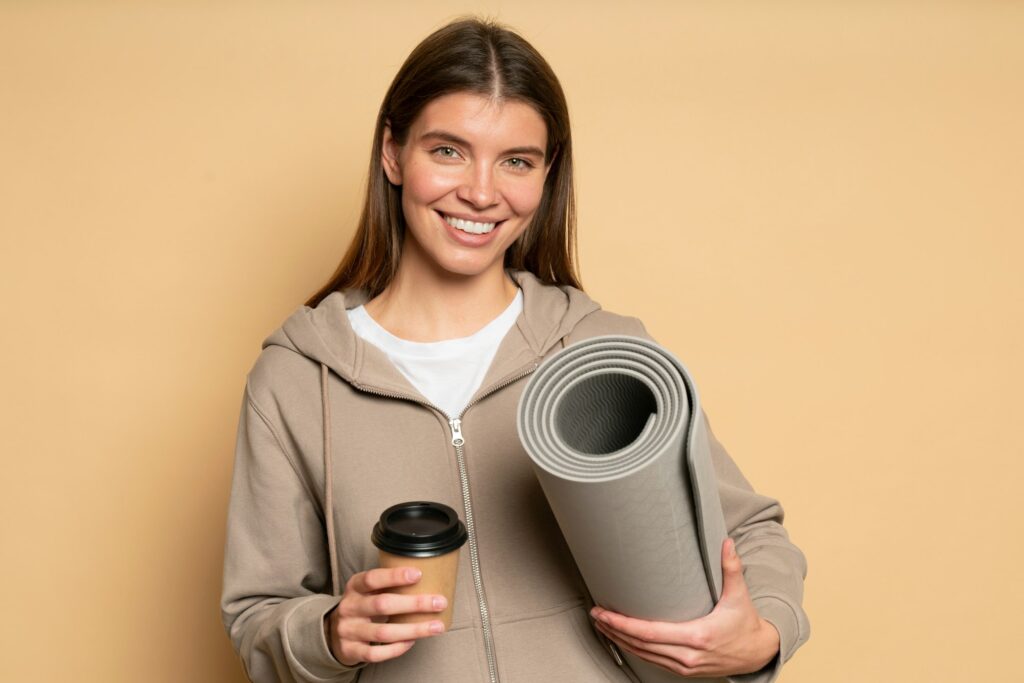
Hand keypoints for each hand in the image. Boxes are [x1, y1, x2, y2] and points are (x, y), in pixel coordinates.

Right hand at [325, 567, 447, 665]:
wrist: (334, 632)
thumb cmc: (361, 606)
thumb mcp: (367, 589)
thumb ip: (388, 584)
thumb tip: (427, 577)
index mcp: (354, 587)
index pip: (372, 578)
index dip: (394, 576)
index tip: (418, 574)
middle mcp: (349, 607)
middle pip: (382, 604)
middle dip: (414, 604)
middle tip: (439, 602)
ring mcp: (348, 630)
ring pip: (383, 632)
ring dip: (413, 629)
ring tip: (436, 626)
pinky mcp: (351, 650)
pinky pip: (376, 653)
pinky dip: (396, 649)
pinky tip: (412, 642)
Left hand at [590, 538, 779, 677]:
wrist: (758, 653)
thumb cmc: (745, 623)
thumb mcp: (739, 596)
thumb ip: (731, 568)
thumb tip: (726, 542)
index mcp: (698, 636)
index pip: (651, 633)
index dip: (624, 625)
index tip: (604, 614)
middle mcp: (688, 655)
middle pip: (640, 645)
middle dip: (614, 631)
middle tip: (595, 615)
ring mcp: (685, 666)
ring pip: (643, 656)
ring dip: (620, 641)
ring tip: (602, 626)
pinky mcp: (683, 670)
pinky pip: (652, 661)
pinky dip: (633, 650)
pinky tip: (622, 639)